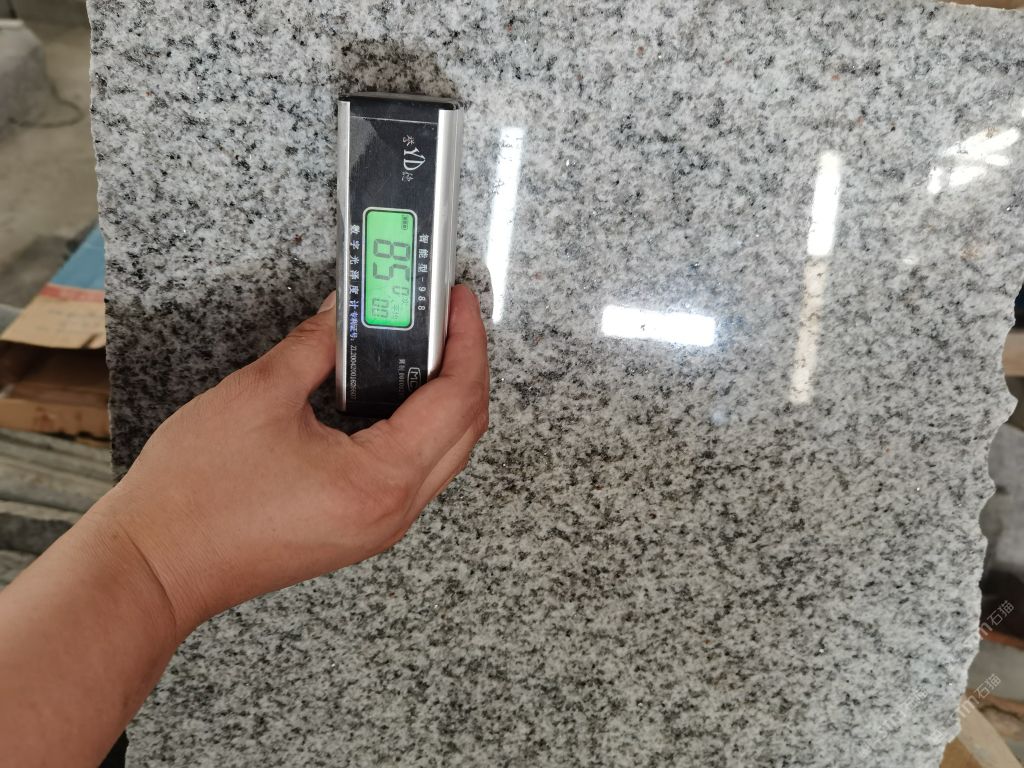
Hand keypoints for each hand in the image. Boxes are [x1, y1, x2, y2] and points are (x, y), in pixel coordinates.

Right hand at [96, 285, 488, 638]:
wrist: (157, 567)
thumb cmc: (197, 494)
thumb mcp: (259, 395)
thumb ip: (316, 346)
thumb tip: (343, 313)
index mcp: (380, 480)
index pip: (456, 400)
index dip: (466, 342)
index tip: (459, 299)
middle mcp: (393, 511)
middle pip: (463, 430)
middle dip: (466, 366)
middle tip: (448, 318)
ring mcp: (379, 527)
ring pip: (444, 455)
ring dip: (444, 399)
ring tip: (425, 347)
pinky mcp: (359, 529)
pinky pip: (414, 473)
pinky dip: (418, 428)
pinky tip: (393, 394)